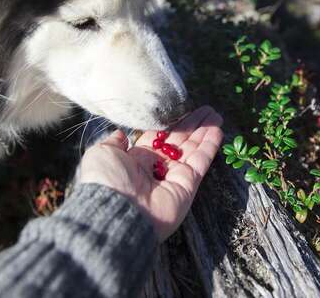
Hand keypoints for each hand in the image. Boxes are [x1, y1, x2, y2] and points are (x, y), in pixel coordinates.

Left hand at [79, 106, 223, 240]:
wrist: (115, 210)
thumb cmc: (105, 180)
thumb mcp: (102, 153)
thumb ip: (114, 142)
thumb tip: (120, 134)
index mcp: (136, 159)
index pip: (158, 137)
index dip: (171, 123)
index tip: (181, 109)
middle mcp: (156, 167)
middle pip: (179, 141)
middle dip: (192, 125)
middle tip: (206, 109)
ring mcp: (173, 176)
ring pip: (192, 149)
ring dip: (205, 132)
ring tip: (216, 114)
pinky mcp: (187, 185)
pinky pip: (200, 162)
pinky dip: (209, 146)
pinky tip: (217, 130)